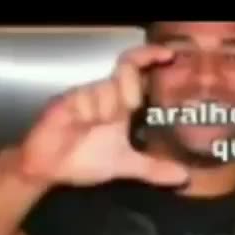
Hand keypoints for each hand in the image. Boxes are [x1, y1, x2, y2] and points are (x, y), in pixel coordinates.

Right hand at [19, 45, 186, 186]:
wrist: (50, 169)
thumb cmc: (85, 160)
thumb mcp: (125, 166)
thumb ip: (153, 169)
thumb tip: (184, 177)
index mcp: (120, 105)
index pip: (137, 72)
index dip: (151, 58)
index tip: (169, 56)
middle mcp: (105, 95)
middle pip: (127, 72)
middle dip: (132, 90)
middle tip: (129, 110)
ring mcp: (86, 96)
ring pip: (108, 88)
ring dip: (109, 110)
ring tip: (95, 128)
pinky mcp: (66, 101)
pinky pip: (86, 98)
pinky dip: (92, 112)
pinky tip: (83, 124)